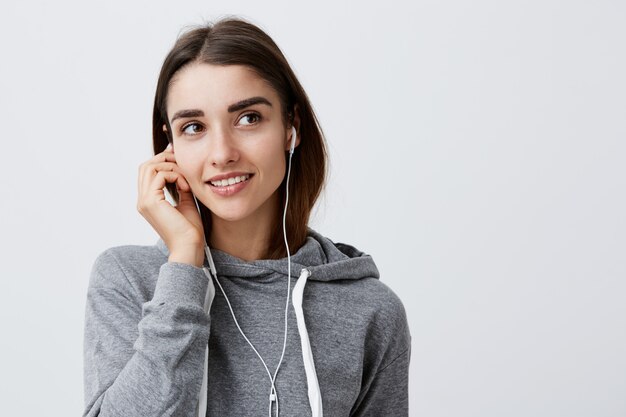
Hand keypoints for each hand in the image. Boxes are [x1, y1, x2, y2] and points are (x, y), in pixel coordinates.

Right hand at [137, 144, 204, 266]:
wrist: (189, 247)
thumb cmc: (190, 230)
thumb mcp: (186, 202)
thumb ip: (181, 187)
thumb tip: (181, 171)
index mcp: (148, 202)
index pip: (148, 172)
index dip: (162, 161)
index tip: (178, 156)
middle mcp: (142, 201)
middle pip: (145, 166)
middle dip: (164, 159)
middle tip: (181, 159)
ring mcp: (144, 201)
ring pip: (150, 167)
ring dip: (171, 167)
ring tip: (185, 178)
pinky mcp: (151, 202)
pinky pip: (160, 176)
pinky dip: (175, 175)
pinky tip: (186, 187)